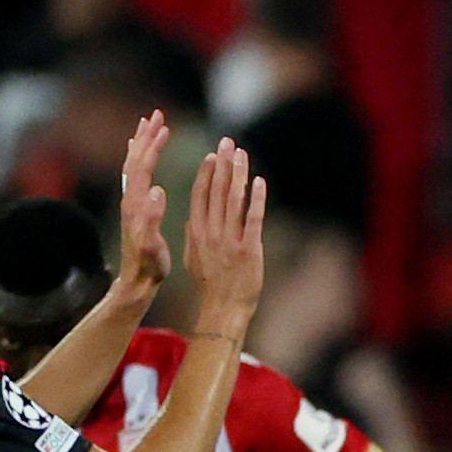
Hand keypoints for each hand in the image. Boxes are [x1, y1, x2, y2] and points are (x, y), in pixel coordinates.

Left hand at [113, 110, 171, 301]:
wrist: (135, 281)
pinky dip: (138, 158)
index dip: (152, 147)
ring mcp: (131, 203)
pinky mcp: (134, 208)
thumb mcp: (152, 246)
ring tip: (150, 125)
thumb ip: (152, 219)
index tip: (164, 128)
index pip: (142, 167)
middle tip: (156, 114)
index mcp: (136, 204)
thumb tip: (156, 191)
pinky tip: (140, 154)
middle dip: (146, 136)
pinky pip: (134, 175)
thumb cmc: (149, 267)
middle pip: (135, 159)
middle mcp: (130, 199)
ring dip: (142, 143)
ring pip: (133, 164)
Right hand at [184, 138, 267, 333]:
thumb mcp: (192, 259)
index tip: (212, 155)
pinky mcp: (249, 249)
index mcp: (196, 232)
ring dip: (238, 174)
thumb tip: (191, 220)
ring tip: (242, 155)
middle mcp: (211, 232)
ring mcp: (230, 240)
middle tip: (228, 142)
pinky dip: (256, 198)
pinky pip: (253, 218)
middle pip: (216, 191)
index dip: (207, 173)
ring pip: (234, 200)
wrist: (223, 309)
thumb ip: (192, 237)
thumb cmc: (209, 285)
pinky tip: (259, 181)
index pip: (200, 195)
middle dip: (223, 164)